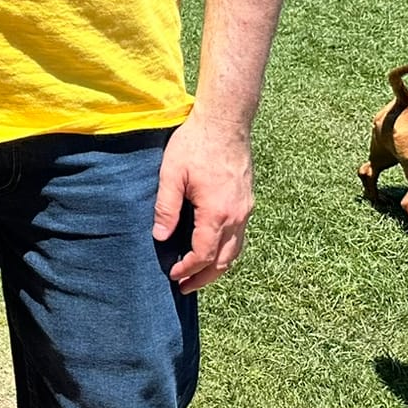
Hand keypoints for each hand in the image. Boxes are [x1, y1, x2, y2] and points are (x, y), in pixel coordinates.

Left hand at [152, 111, 254, 293]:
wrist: (225, 120)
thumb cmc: (195, 143)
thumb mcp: (172, 174)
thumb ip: (166, 207)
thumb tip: (160, 237)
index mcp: (217, 213)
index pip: (204, 254)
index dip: (188, 268)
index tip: (173, 275)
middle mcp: (237, 216)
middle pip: (224, 259)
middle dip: (205, 276)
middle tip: (185, 286)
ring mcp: (245, 209)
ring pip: (236, 249)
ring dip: (218, 266)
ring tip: (200, 274)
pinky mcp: (247, 200)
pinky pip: (240, 235)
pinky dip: (227, 249)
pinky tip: (214, 248)